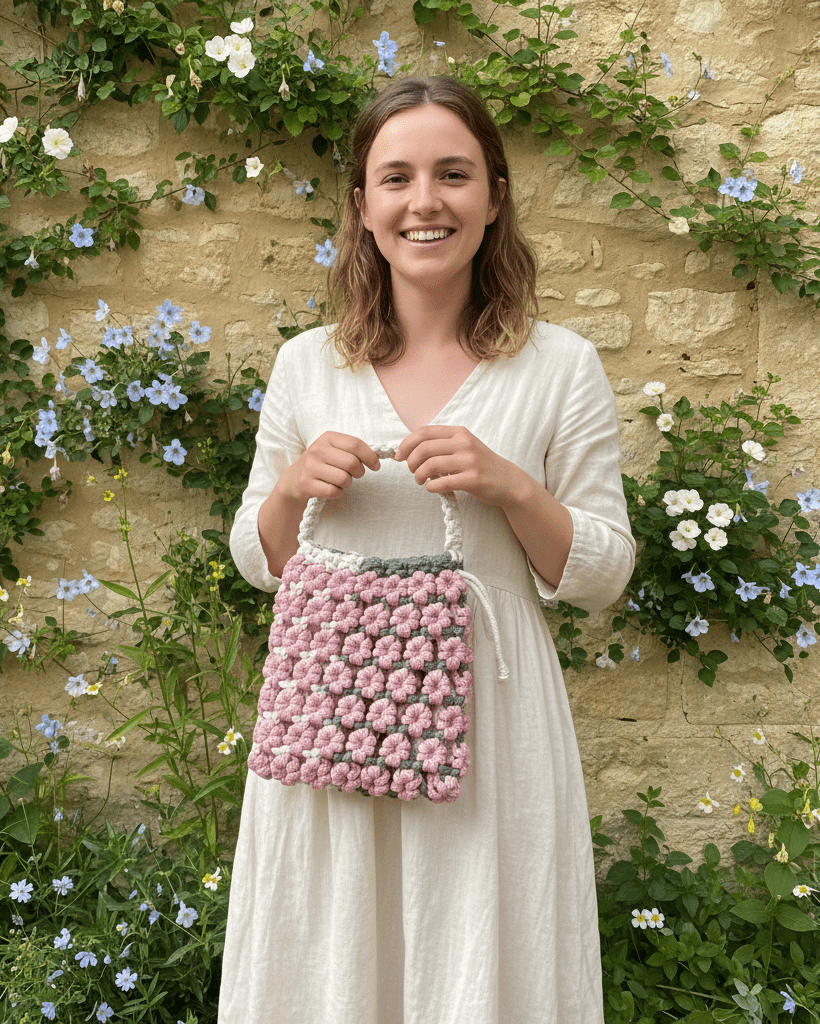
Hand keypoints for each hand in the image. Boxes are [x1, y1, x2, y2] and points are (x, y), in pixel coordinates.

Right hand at [277, 431, 380, 501]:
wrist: (294, 479)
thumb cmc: (323, 464)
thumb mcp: (335, 450)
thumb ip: (354, 450)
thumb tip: (377, 458)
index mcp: (328, 438)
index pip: (355, 444)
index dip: (370, 457)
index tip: (376, 466)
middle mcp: (317, 450)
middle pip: (352, 463)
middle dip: (359, 472)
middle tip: (355, 475)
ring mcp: (310, 467)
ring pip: (344, 479)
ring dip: (347, 484)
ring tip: (340, 481)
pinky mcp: (306, 483)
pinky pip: (333, 492)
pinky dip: (338, 493)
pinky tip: (332, 488)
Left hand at [395, 425, 526, 508]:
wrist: (508, 481)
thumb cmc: (481, 465)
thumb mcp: (464, 446)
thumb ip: (442, 444)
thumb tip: (409, 450)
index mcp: (459, 432)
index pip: (424, 432)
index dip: (407, 444)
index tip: (400, 455)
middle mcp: (464, 443)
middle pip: (424, 448)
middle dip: (411, 461)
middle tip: (411, 471)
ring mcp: (469, 461)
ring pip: (430, 465)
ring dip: (418, 475)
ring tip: (420, 480)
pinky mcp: (473, 479)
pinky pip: (442, 483)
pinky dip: (431, 487)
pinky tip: (432, 488)